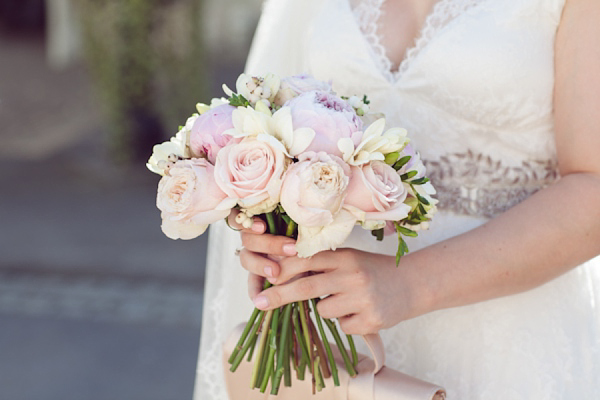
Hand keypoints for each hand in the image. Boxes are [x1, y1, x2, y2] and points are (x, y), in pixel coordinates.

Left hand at [237, 226, 428, 334]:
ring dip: (326, 309)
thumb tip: (280, 271)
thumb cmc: (372, 270)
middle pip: (307, 286)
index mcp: (345, 256)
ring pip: (323, 310)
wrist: (413, 284)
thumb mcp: (349, 259)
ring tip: (346, 300)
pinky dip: (346, 321)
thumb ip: (321, 262)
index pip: (306, 260)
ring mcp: (363, 298)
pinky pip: (342, 326)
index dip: (283, 269)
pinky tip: (361, 311)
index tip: (264, 277)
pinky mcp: (372, 320)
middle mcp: (353, 275)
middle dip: (279, 295)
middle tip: (259, 302)